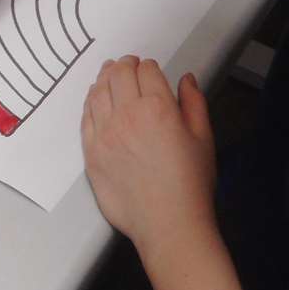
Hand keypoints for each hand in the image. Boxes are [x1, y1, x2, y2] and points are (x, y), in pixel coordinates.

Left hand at [81, 56, 216, 253]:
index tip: (149, 69)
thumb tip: (186, 80)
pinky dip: (89, 103)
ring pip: (97, 92)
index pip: (146, 70)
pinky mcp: (91, 153)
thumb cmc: (190, 185)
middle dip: (124, 65)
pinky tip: (94, 99)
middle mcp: (127, 115)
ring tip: (108, 74)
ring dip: (103, 78)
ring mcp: (105, 134)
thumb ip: (194, 102)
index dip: (148, 66)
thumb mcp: (203, 138)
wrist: (168, 224)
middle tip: (127, 65)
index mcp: (158, 108)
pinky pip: (85, 118)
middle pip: (118, 75)